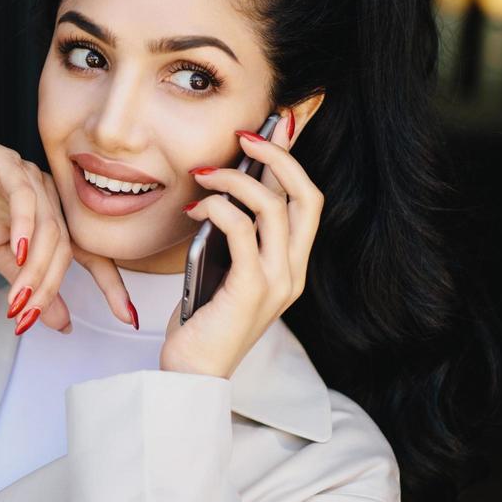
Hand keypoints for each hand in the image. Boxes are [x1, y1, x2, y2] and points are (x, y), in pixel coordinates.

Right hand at [0, 110, 131, 334]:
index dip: (111, 285)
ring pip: (48, 229)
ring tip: (19, 297)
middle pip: (65, 249)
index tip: (127, 316)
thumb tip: (61, 323)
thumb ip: (29, 285)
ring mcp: (33, 180)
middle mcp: (50, 198)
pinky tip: (18, 250)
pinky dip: (24, 226)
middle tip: (30, 316)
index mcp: (52, 219)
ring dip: (35, 268)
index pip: (90, 255)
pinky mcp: (9, 165)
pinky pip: (25, 198)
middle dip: (50, 288)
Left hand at [158, 111, 322, 376]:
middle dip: (278, 156)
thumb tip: (224, 188)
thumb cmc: (203, 322)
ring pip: (272, 207)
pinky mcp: (251, 289)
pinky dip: (218, 209)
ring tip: (202, 174)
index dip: (294, 160)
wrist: (193, 375)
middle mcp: (293, 272)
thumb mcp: (224, 269)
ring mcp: (277, 282)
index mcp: (292, 266)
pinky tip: (196, 209)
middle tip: (245, 136)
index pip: (308, 201)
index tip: (274, 127)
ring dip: (236, 180)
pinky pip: (242, 232)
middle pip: (305, 196)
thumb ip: (234, 236)